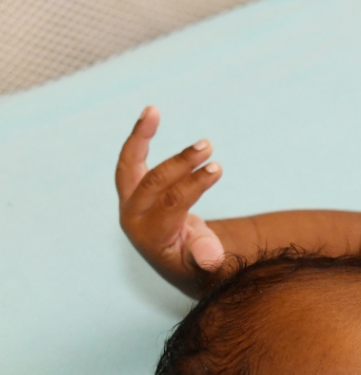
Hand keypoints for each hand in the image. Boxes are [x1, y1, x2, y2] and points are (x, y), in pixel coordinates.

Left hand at [116, 106, 227, 296]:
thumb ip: (206, 257)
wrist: (178, 262)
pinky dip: (139, 136)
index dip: (194, 184)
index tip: (218, 169)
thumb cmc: (197, 261)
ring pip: (129, 165)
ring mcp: (128, 202)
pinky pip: (130, 159)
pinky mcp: (130, 189)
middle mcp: (133, 217)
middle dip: (181, 163)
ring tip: (152, 111)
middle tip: (207, 146)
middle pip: (154, 182)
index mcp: (150, 235)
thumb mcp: (205, 264)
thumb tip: (211, 258)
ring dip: (141, 137)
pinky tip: (150, 114)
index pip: (172, 203)